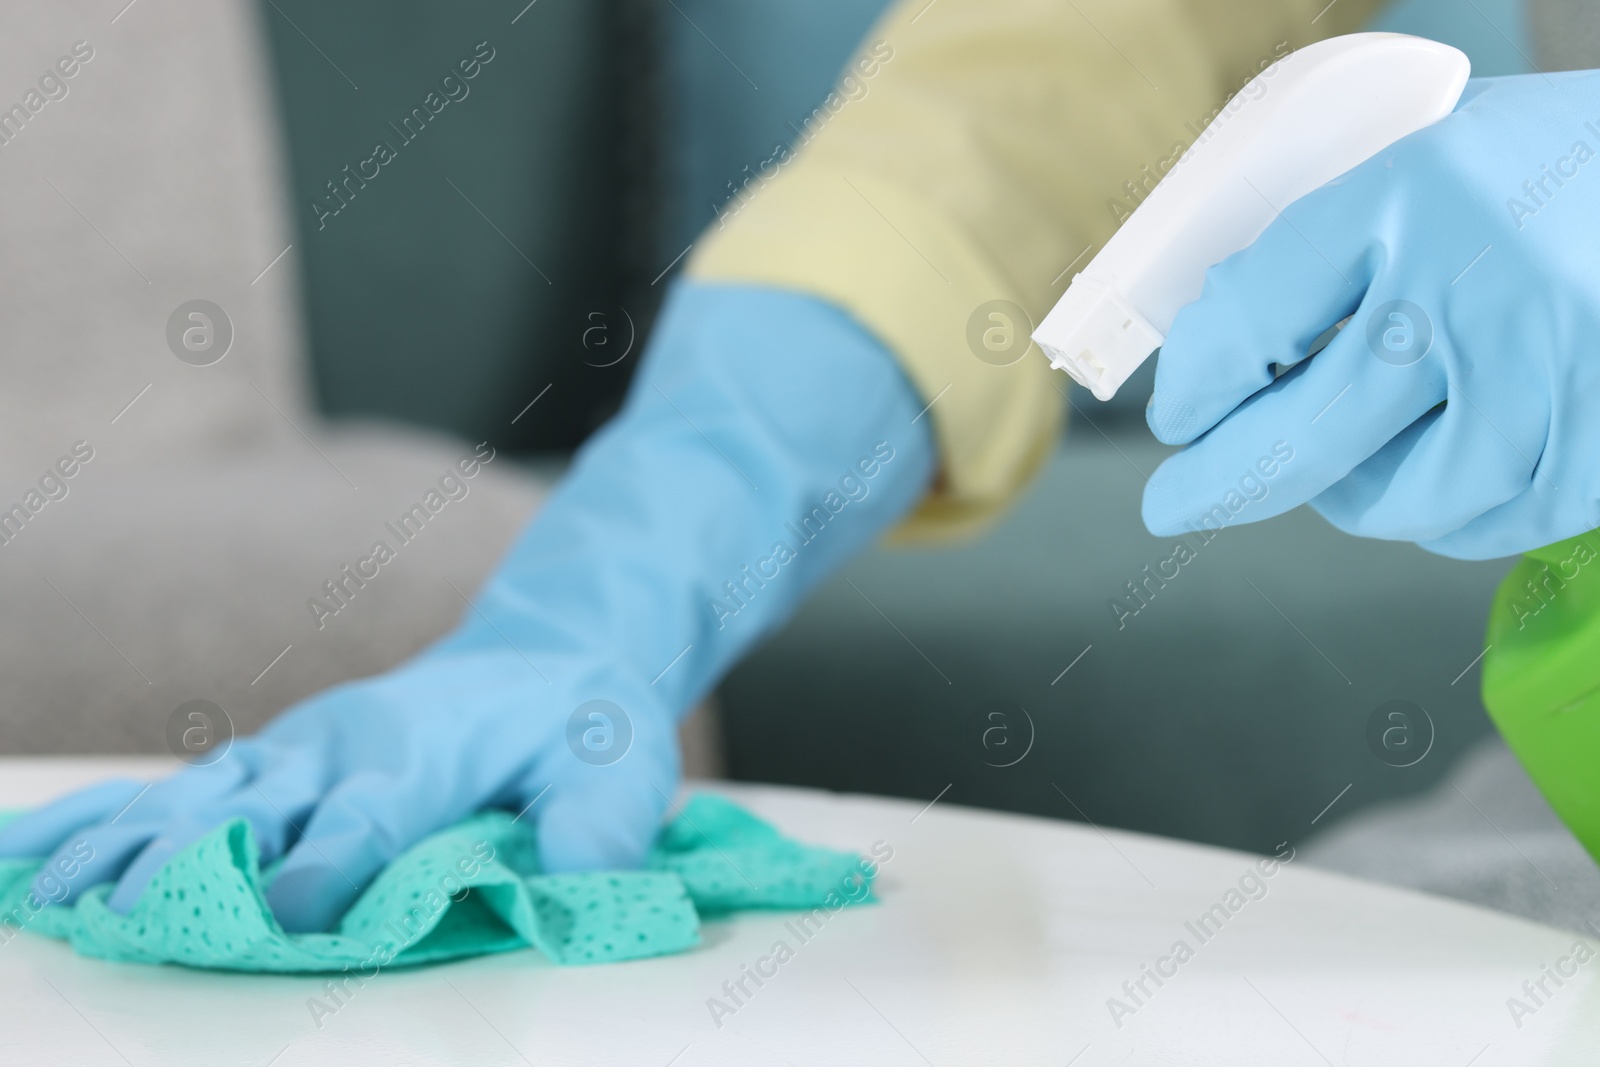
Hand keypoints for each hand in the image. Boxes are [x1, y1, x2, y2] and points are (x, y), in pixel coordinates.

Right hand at [0, 649, 677, 931]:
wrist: (551, 653)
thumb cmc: (581, 721)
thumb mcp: (620, 768)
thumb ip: (598, 828)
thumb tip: (571, 881)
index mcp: (427, 749)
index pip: (369, 815)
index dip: (331, 864)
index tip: (289, 914)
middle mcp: (349, 743)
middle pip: (260, 806)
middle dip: (194, 861)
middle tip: (126, 913)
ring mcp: (305, 747)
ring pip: (205, 795)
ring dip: (131, 843)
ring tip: (57, 892)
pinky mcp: (283, 759)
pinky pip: (192, 786)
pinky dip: (118, 817)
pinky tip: (49, 851)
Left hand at [1141, 72, 1599, 558]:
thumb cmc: (1558, 166)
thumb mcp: (1438, 153)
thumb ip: (1339, 236)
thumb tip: (1227, 334)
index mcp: (1414, 195)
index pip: (1251, 314)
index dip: (1195, 384)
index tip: (1179, 414)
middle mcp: (1475, 287)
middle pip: (1300, 437)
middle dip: (1217, 484)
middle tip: (1173, 504)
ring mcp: (1548, 373)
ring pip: (1396, 502)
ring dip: (1348, 498)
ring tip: (1341, 471)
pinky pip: (1491, 522)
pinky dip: (1451, 515)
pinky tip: (1444, 476)